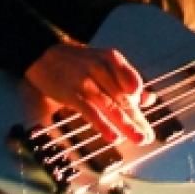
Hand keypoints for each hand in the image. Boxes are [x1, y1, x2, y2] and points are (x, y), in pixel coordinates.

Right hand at [25, 42, 156, 145]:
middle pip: (123, 98)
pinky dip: (102, 124)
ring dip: (126, 125)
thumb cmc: (78, 62)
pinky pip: (90, 111)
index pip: (133, 83)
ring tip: (138, 138)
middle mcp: (101, 67)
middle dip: (137, 120)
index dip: (141, 103)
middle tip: (147, 136)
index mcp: (112, 58)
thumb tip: (149, 99)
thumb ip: (126, 80)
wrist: (44, 55)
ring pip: (110, 106)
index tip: (146, 121)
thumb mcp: (103, 63)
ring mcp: (86, 80)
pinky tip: (113, 136)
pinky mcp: (72, 93)